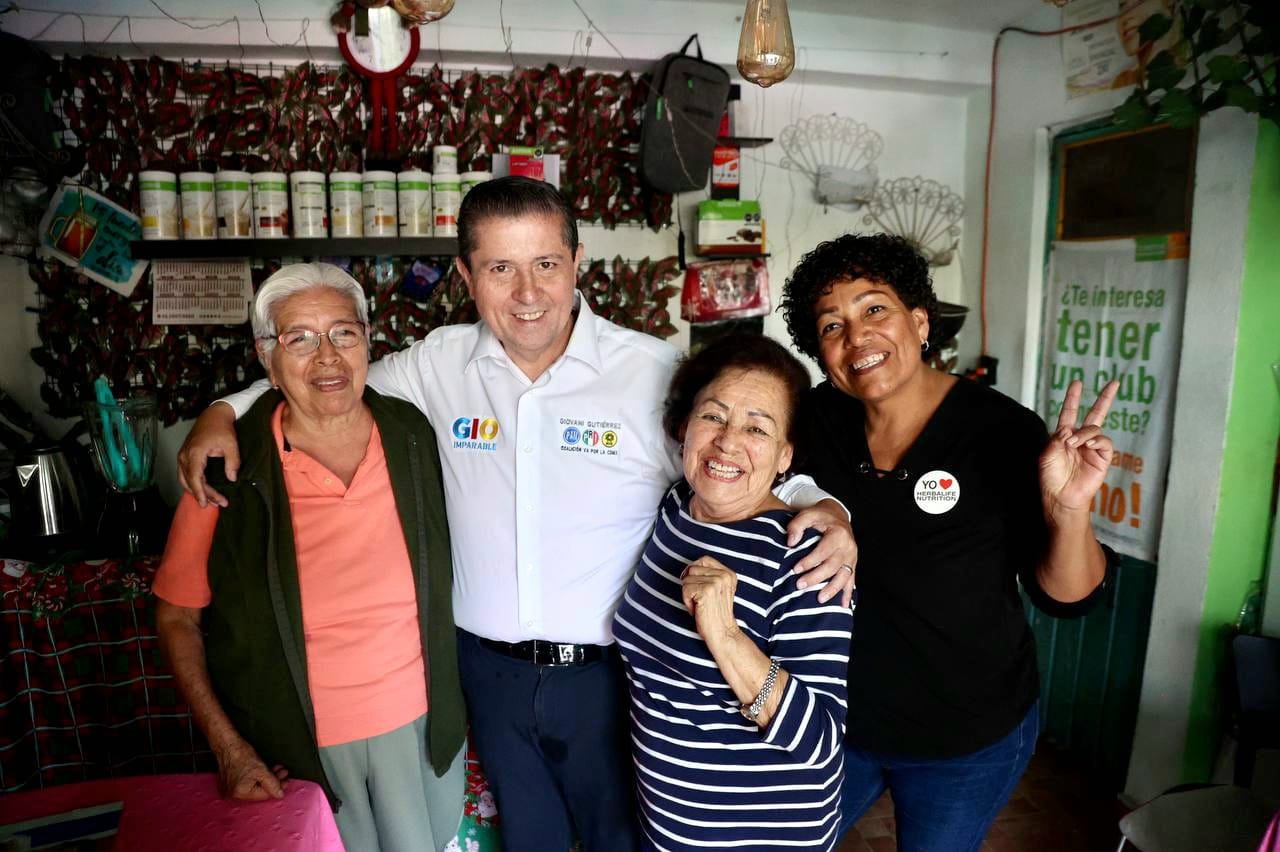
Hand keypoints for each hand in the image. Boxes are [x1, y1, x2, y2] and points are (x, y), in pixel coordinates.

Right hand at [178, 403, 240, 507]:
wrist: (213, 415)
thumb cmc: (222, 428)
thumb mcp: (231, 444)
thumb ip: (232, 462)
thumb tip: (232, 478)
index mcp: (194, 452)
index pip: (195, 478)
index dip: (201, 492)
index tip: (206, 503)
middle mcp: (184, 455)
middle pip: (190, 481)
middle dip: (203, 494)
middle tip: (219, 503)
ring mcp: (182, 456)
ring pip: (184, 480)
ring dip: (196, 491)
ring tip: (212, 501)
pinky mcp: (184, 456)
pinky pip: (185, 474)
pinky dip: (192, 484)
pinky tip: (203, 490)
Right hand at [215, 741, 287, 800]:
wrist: (227, 745)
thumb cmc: (240, 755)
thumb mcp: (262, 770)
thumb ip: (273, 784)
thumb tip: (280, 794)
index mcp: (240, 793)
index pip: (264, 794)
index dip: (277, 787)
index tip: (286, 780)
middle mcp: (232, 795)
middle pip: (259, 790)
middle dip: (273, 781)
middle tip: (283, 773)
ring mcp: (229, 789)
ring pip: (254, 786)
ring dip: (266, 778)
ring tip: (276, 769)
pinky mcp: (229, 783)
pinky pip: (247, 783)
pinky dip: (257, 777)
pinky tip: (265, 771)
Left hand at [681, 557, 740, 644]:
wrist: (723, 634)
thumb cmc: (715, 614)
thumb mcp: (718, 590)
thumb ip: (709, 576)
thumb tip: (687, 568)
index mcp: (729, 574)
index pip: (703, 560)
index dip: (695, 572)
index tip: (698, 588)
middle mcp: (724, 575)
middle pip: (693, 568)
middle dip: (691, 585)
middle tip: (701, 600)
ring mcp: (716, 582)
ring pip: (687, 579)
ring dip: (688, 594)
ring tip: (700, 605)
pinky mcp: (707, 591)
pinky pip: (685, 589)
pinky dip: (687, 601)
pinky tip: (697, 610)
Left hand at [786, 500, 856, 606]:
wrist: (838, 515)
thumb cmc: (820, 516)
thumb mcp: (807, 514)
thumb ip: (796, 525)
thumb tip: (790, 542)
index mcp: (838, 534)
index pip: (823, 552)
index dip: (809, 562)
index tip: (795, 569)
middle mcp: (848, 547)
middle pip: (832, 566)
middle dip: (816, 578)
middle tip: (800, 586)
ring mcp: (852, 557)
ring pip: (843, 576)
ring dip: (832, 589)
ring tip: (819, 599)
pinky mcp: (853, 564)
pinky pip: (852, 580)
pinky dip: (847, 594)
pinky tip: (843, 605)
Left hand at [1041, 379, 1117, 518]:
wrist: (1062, 497)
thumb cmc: (1051, 477)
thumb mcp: (1047, 455)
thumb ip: (1056, 439)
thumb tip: (1069, 430)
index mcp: (1064, 436)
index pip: (1069, 413)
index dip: (1073, 398)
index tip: (1077, 383)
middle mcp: (1080, 439)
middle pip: (1094, 414)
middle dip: (1104, 398)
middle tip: (1114, 383)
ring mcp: (1093, 448)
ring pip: (1095, 428)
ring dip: (1084, 433)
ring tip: (1074, 444)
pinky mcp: (1103, 458)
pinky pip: (1105, 442)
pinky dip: (1097, 440)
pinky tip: (1089, 445)